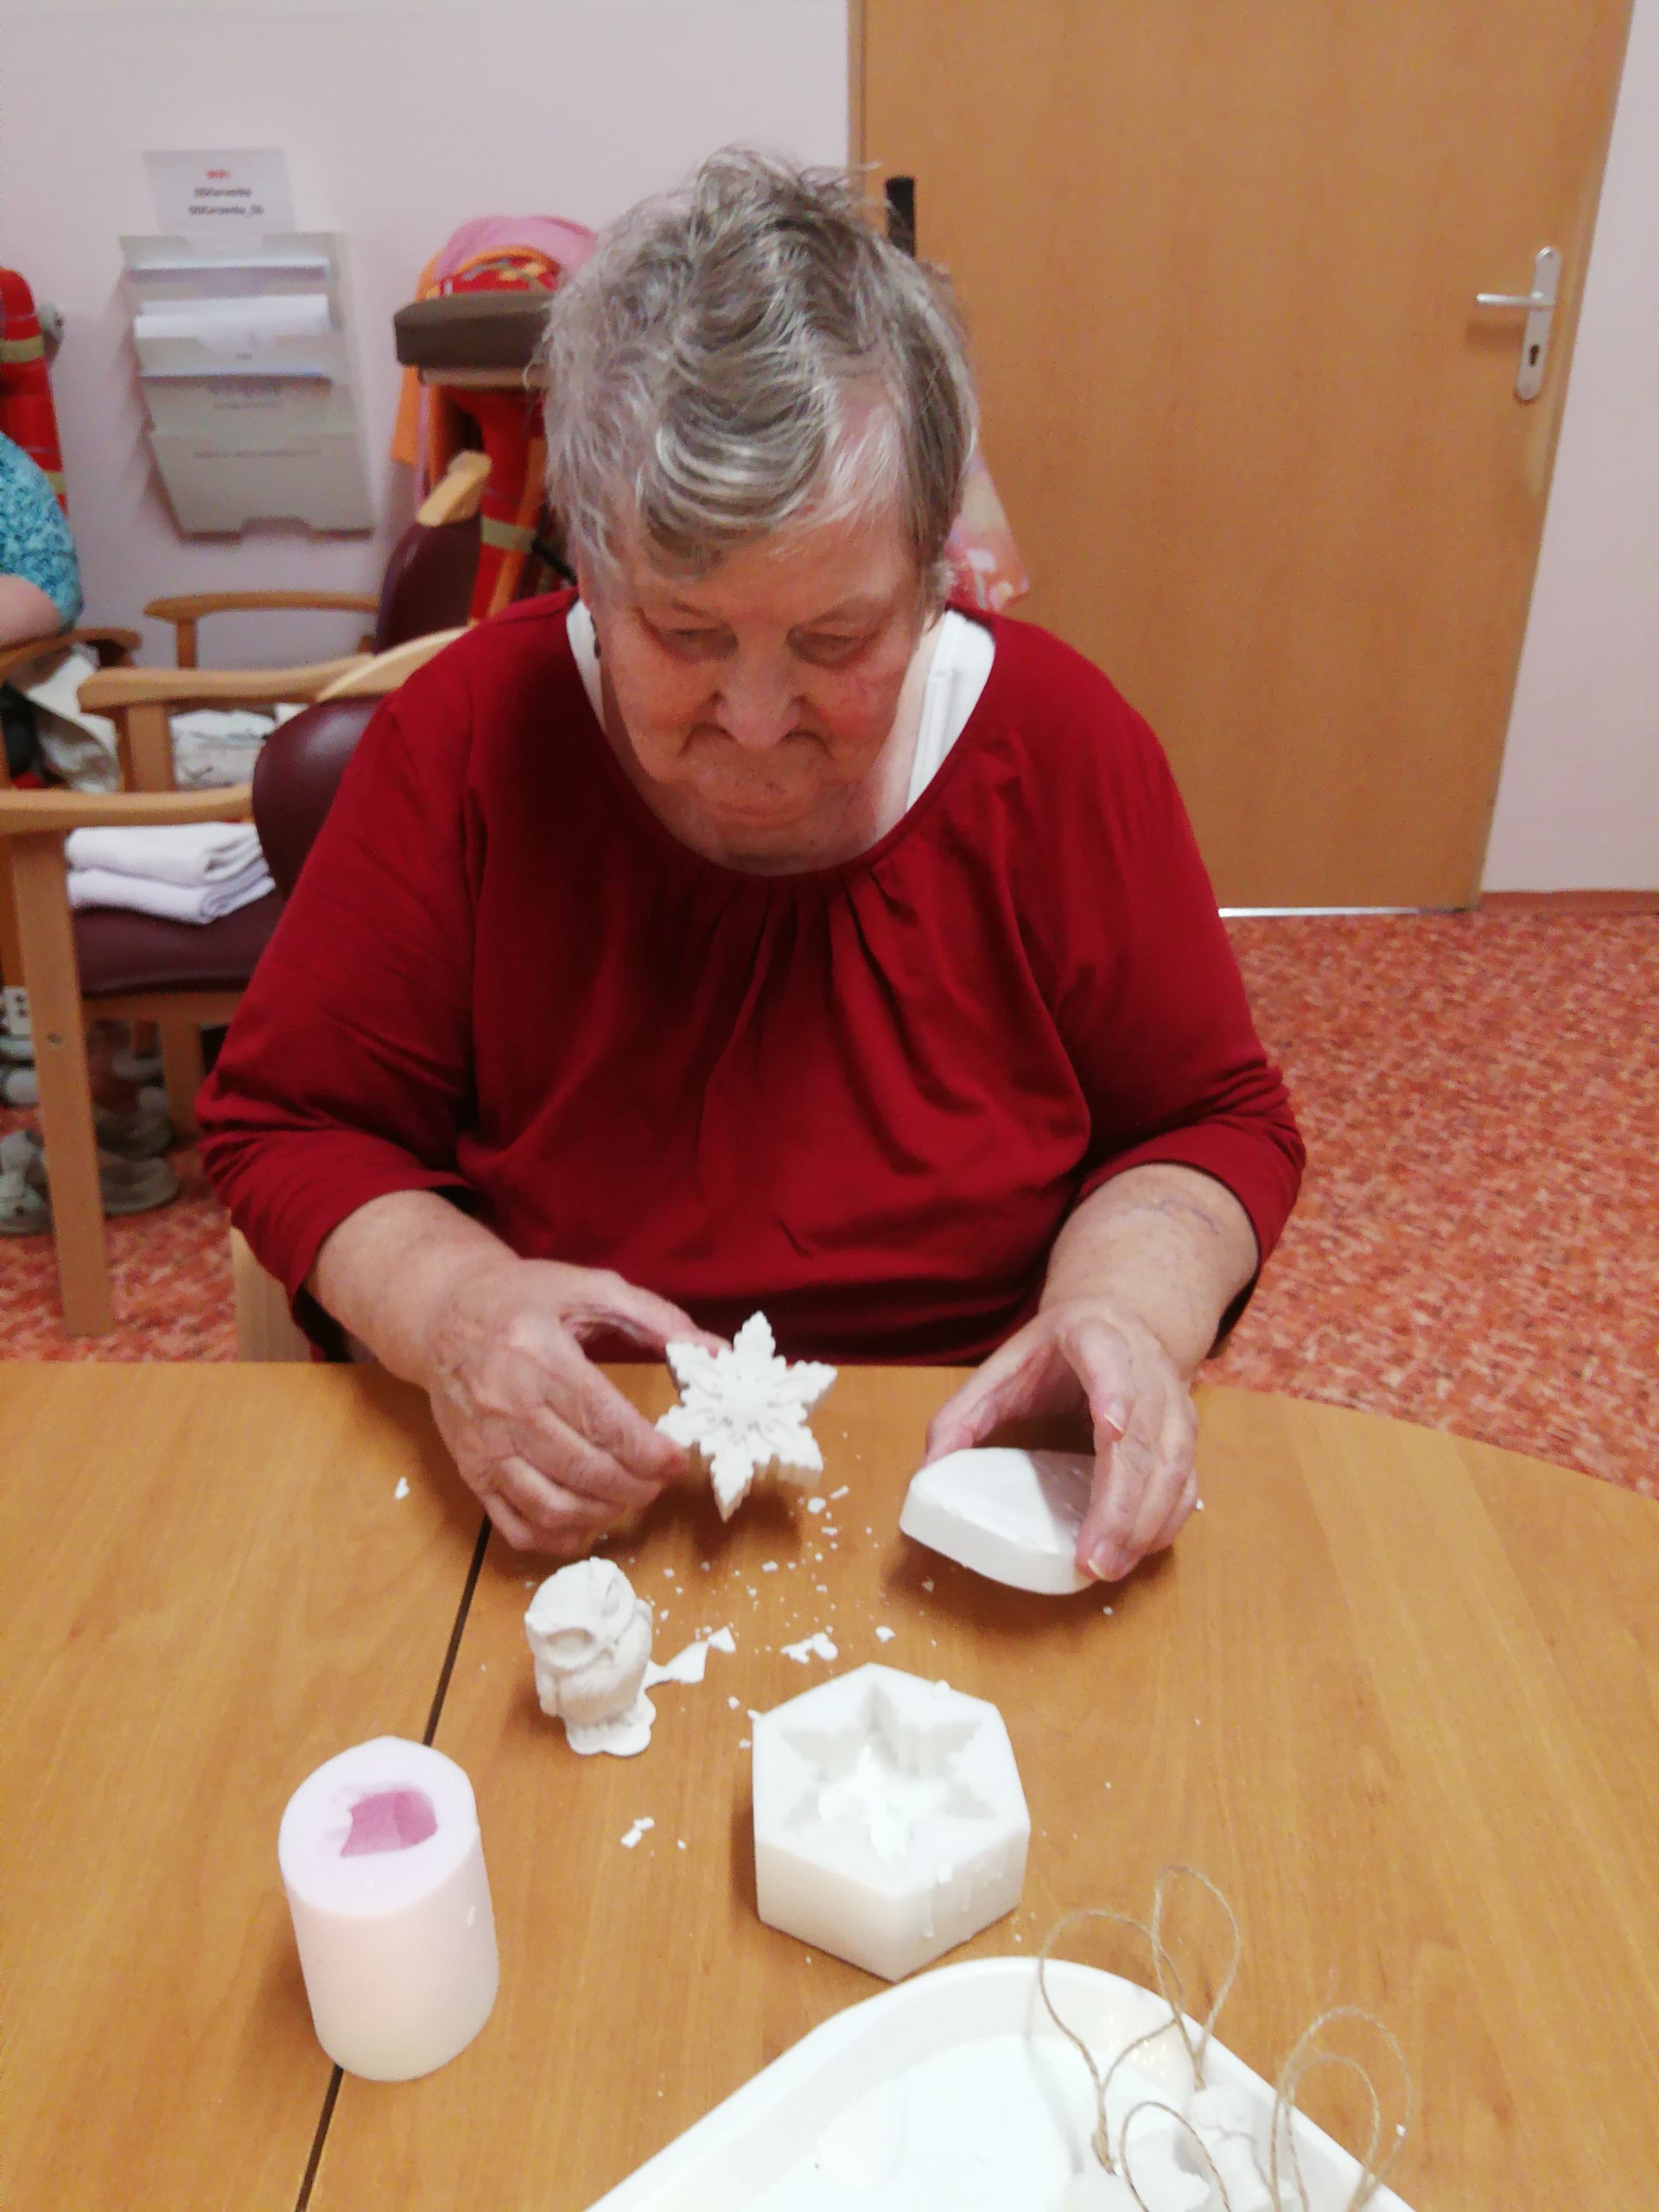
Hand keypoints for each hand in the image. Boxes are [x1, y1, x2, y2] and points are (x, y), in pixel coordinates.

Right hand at [418, 1255, 723, 1554]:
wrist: (441, 1314)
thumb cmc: (521, 1298)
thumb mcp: (587, 1287)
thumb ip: (654, 1317)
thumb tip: (714, 1351)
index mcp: (537, 1353)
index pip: (601, 1418)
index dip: (647, 1450)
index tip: (677, 1459)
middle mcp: (505, 1404)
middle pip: (582, 1468)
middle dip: (636, 1485)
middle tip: (660, 1479)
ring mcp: (484, 1445)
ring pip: (552, 1505)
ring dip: (604, 1512)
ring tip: (631, 1496)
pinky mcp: (470, 1471)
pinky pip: (515, 1525)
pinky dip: (558, 1536)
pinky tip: (588, 1518)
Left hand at [922, 1297, 1199, 1581]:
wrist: (1116, 1323)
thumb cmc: (1051, 1356)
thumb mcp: (1000, 1369)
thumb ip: (961, 1416)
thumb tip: (928, 1473)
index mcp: (1093, 1335)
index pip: (1109, 1360)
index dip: (1114, 1392)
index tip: (1108, 1431)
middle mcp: (1145, 1366)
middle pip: (1143, 1434)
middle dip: (1121, 1502)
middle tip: (1093, 1558)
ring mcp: (1174, 1401)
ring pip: (1173, 1463)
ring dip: (1146, 1522)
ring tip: (1110, 1567)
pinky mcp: (1186, 1434)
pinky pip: (1187, 1483)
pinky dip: (1167, 1520)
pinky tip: (1138, 1553)